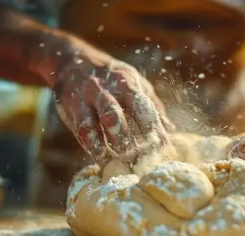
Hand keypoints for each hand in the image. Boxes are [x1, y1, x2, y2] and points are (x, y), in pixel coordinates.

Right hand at [52, 57, 174, 162]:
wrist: (73, 63)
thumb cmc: (112, 78)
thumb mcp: (135, 83)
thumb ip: (152, 106)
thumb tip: (172, 130)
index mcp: (127, 83)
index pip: (142, 107)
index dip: (152, 129)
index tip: (162, 148)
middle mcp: (105, 90)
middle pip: (115, 116)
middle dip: (127, 140)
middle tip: (139, 161)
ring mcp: (87, 100)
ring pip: (92, 125)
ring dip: (108, 145)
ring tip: (120, 164)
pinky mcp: (73, 110)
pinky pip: (82, 130)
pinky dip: (92, 147)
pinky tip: (103, 161)